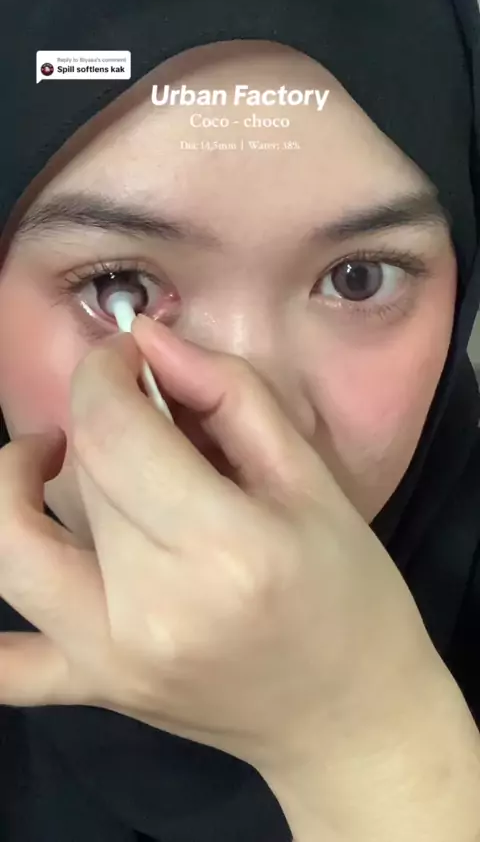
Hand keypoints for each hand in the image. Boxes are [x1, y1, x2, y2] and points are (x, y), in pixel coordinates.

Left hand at [0, 315, 442, 778]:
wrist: (347, 716)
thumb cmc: (349, 592)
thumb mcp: (313, 480)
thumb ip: (233, 394)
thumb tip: (151, 340)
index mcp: (225, 547)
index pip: (113, 432)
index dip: (104, 372)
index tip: (127, 357)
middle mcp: (153, 607)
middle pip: (78, 478)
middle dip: (97, 418)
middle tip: (142, 414)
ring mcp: (111, 658)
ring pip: (14, 548)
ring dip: (12, 484)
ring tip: (54, 459)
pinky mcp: (96, 688)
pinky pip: (7, 669)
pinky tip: (23, 563)